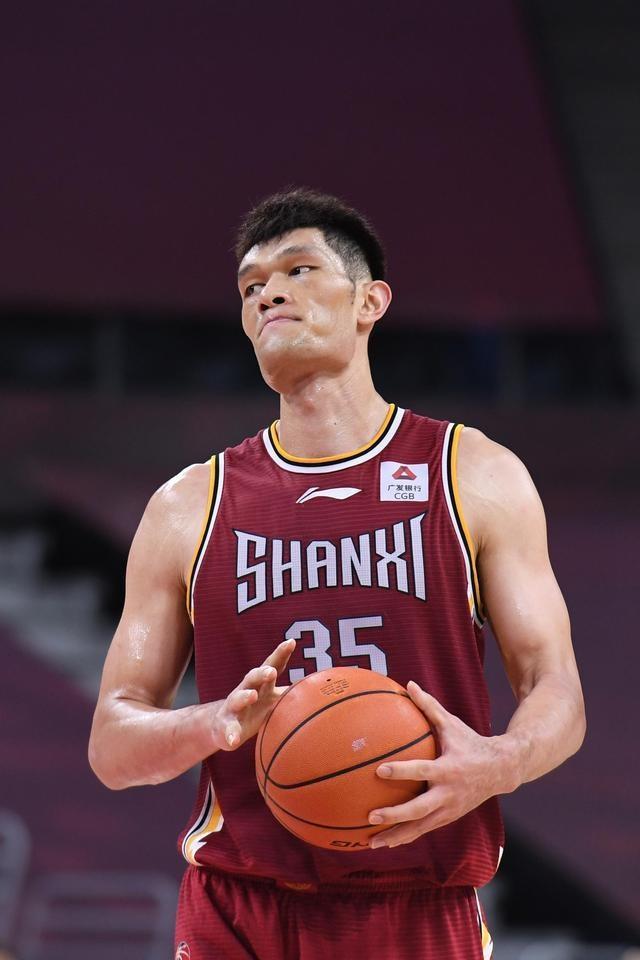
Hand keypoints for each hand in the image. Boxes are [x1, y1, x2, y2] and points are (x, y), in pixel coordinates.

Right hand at [212, 639, 294, 750]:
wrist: (225, 724)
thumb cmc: (256, 708)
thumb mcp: (274, 699)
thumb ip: (292, 693)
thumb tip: (322, 690)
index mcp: (262, 684)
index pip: (273, 665)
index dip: (281, 654)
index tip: (291, 642)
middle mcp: (247, 690)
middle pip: (253, 677)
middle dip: (262, 673)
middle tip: (271, 671)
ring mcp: (234, 707)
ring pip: (238, 699)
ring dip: (245, 696)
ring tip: (252, 696)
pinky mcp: (226, 725)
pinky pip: (228, 730)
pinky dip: (231, 734)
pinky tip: (234, 740)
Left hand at [368, 681, 513, 848]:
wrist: (502, 770)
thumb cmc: (470, 743)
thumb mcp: (451, 724)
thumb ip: (429, 706)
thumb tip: (408, 684)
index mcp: (448, 769)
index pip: (421, 771)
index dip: (401, 772)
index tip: (379, 771)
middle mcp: (448, 794)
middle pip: (419, 810)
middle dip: (394, 815)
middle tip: (370, 816)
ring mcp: (449, 810)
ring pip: (420, 828)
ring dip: (396, 836)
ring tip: (371, 843)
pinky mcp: (448, 818)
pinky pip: (423, 830)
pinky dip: (404, 837)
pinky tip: (385, 842)